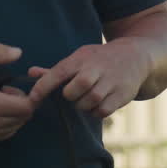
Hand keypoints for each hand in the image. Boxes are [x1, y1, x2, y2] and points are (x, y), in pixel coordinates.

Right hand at [0, 43, 35, 142]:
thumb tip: (18, 52)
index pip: (26, 108)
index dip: (28, 97)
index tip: (14, 87)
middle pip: (23, 118)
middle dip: (21, 104)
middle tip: (6, 91)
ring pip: (15, 127)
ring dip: (14, 114)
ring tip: (0, 101)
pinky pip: (4, 134)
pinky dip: (6, 123)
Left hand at [26, 40, 151, 118]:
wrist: (136, 56)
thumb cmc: (99, 59)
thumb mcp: (79, 58)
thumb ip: (55, 70)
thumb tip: (30, 73)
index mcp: (81, 58)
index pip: (58, 73)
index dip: (43, 87)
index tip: (32, 99)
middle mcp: (96, 68)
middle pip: (74, 90)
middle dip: (71, 96)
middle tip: (75, 94)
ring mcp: (111, 81)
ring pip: (88, 102)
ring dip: (83, 105)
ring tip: (87, 98)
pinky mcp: (122, 94)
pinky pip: (102, 111)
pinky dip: (97, 112)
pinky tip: (98, 104)